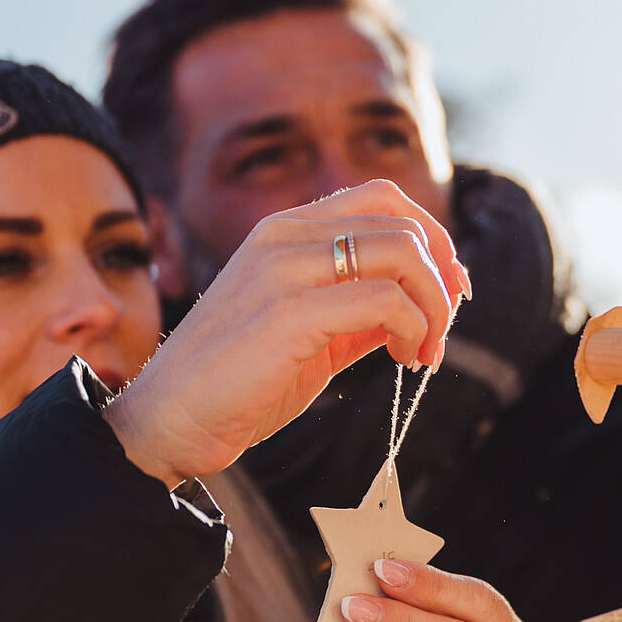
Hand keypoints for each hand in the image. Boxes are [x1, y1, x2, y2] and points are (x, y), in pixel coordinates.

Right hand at [104, 180, 472, 485]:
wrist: (170, 422)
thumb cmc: (240, 383)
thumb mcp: (314, 333)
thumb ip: (363, 310)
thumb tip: (431, 301)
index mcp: (286, 231)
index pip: (383, 199)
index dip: (434, 240)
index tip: (451, 291)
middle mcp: (284, 236)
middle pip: (402, 223)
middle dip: (443, 278)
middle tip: (441, 332)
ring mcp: (283, 269)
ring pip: (403, 254)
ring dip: (434, 307)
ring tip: (422, 352)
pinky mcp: (288, 312)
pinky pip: (385, 300)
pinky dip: (413, 329)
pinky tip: (403, 360)